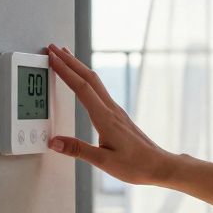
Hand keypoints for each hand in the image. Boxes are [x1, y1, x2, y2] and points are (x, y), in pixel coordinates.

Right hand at [44, 43, 178, 185]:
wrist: (159, 165)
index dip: (65, 71)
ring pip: (94, 81)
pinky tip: (84, 81)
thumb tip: (54, 142)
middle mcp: (111, 110)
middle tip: (54, 47)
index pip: (81, 88)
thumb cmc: (136, 165)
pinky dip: (86, 79)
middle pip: (88, 77)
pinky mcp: (118, 115)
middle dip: (69, 60)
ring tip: (66, 56)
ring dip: (78, 66)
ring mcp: (116, 111)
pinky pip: (99, 90)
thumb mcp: (104, 162)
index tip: (52, 57)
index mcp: (105, 118)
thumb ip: (78, 150)